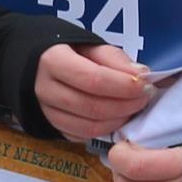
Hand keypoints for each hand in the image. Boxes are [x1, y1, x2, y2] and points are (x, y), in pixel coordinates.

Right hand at [35, 41, 149, 143]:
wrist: (37, 65)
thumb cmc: (68, 52)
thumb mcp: (89, 45)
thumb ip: (114, 59)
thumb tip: (141, 75)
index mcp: (53, 61)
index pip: (93, 79)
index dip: (123, 85)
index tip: (144, 84)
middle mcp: (44, 89)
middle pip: (91, 106)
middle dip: (125, 105)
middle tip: (144, 98)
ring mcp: (46, 112)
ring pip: (88, 127)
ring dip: (118, 121)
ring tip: (133, 109)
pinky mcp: (52, 127)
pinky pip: (82, 136)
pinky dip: (105, 130)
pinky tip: (117, 118)